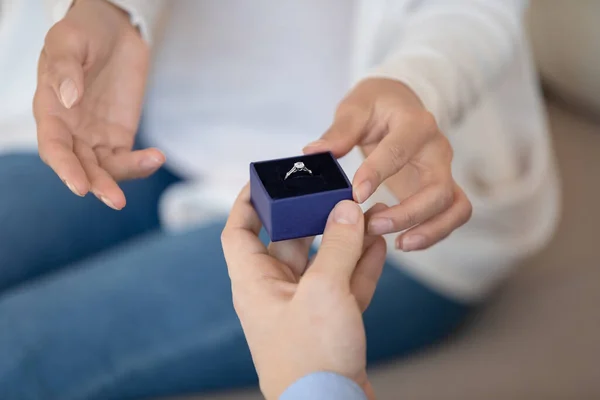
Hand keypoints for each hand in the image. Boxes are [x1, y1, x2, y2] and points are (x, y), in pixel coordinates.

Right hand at [34, 0, 164, 208]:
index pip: (54, 147)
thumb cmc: (83, 32)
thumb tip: (69, 98)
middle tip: (117, 201)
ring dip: (123, 177)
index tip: (80, 186)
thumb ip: (65, 68)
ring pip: (106, 168)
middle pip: (81, 166)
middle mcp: (71, 130)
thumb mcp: (67, 40)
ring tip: (151, 162)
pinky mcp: (120, 134)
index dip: (65, 168)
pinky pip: (127, 158)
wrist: (113, 28)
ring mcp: (96, 135)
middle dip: (98, 185)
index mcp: (51, 111)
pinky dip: (141, 163)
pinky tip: (156, 156)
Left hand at [221, 186, 386, 399]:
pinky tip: (379, 244)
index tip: (264, 178)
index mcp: (256, 283)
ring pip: (323, 262)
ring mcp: (305, 308)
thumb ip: (338, 247)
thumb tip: (347, 209)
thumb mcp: (324, 292)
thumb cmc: (311, 359)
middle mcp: (276, 292)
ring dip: (345, 239)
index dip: (247, 202)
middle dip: (313, 216)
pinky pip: (344, 284)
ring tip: (368, 213)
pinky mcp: (330, 323)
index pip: (239, 232)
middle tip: (335, 191)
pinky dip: (360, 265)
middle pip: (290, 241)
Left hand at [304, 78, 471, 250]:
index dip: (377, 174)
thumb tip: (313, 152)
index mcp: (414, 124)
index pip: (399, 151)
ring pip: (454, 207)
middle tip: (372, 226)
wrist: (400, 103)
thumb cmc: (378, 105)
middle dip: (407, 214)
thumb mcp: (356, 107)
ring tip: (397, 244)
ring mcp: (445, 170)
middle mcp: (437, 149)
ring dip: (429, 230)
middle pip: (437, 189)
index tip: (355, 195)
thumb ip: (339, 132)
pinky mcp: (444, 187)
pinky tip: (405, 242)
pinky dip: (435, 233)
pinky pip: (454, 215)